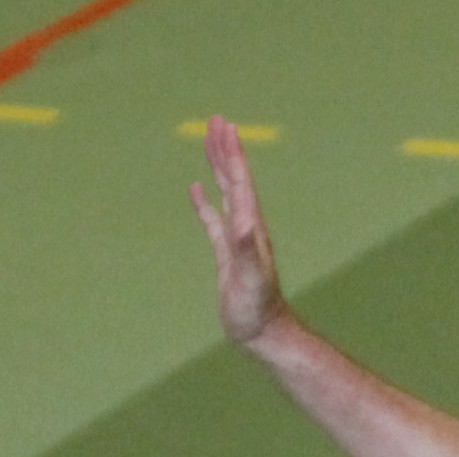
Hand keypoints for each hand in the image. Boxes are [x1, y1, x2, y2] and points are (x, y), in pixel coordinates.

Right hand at [188, 117, 285, 345]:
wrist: (261, 332)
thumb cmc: (256, 308)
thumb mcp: (250, 277)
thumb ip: (244, 248)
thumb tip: (241, 220)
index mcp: (251, 226)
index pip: (241, 182)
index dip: (233, 154)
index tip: (224, 127)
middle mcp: (246, 226)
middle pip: (234, 179)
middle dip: (225, 150)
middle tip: (216, 121)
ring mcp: (236, 238)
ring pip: (225, 193)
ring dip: (218, 167)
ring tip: (208, 143)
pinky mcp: (226, 253)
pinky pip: (213, 219)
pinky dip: (205, 201)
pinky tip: (196, 189)